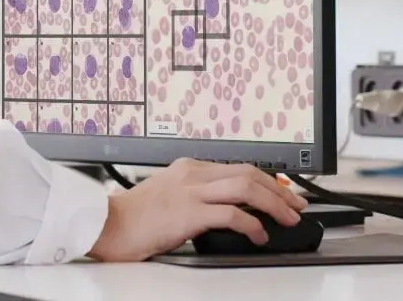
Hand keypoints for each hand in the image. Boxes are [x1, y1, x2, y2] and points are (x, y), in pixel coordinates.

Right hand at [87, 158, 305, 261]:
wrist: (108, 225)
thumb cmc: (134, 218)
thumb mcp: (168, 197)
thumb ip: (195, 197)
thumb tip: (225, 211)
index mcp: (189, 168)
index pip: (238, 167)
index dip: (267, 180)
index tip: (282, 193)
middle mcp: (193, 174)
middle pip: (249, 173)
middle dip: (278, 190)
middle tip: (295, 205)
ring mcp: (191, 191)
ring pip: (247, 188)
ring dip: (274, 204)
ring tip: (287, 219)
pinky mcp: (189, 212)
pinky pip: (231, 214)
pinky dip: (252, 224)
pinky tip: (259, 235)